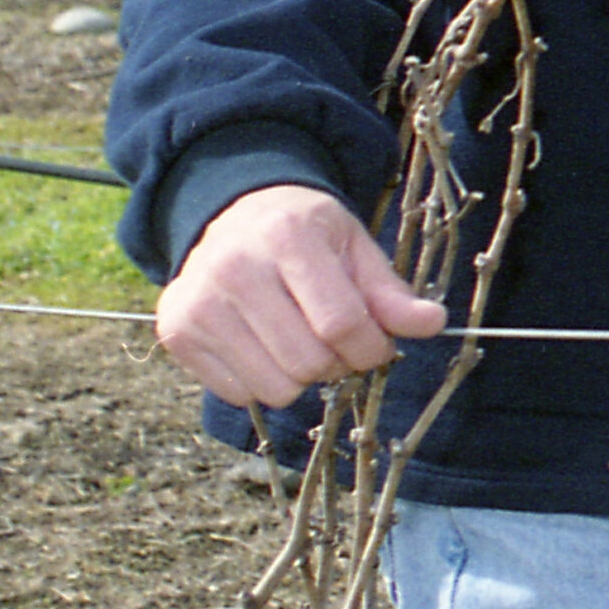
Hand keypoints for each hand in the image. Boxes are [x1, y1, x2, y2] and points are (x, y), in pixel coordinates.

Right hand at [155, 184, 446, 409]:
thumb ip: (390, 292)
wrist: (234, 214)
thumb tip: (432, 324)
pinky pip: (239, 394)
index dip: (371, 348)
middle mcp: (234, 268)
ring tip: (301, 342)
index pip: (340, 323)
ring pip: (275, 388)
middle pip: (308, 362)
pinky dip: (263, 382)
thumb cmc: (305, 233)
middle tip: (338, 343)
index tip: (378, 345)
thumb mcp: (354, 247)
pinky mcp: (175, 332)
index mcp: (287, 237)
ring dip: (301, 378)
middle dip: (338, 364)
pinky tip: (263, 345)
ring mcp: (199, 302)